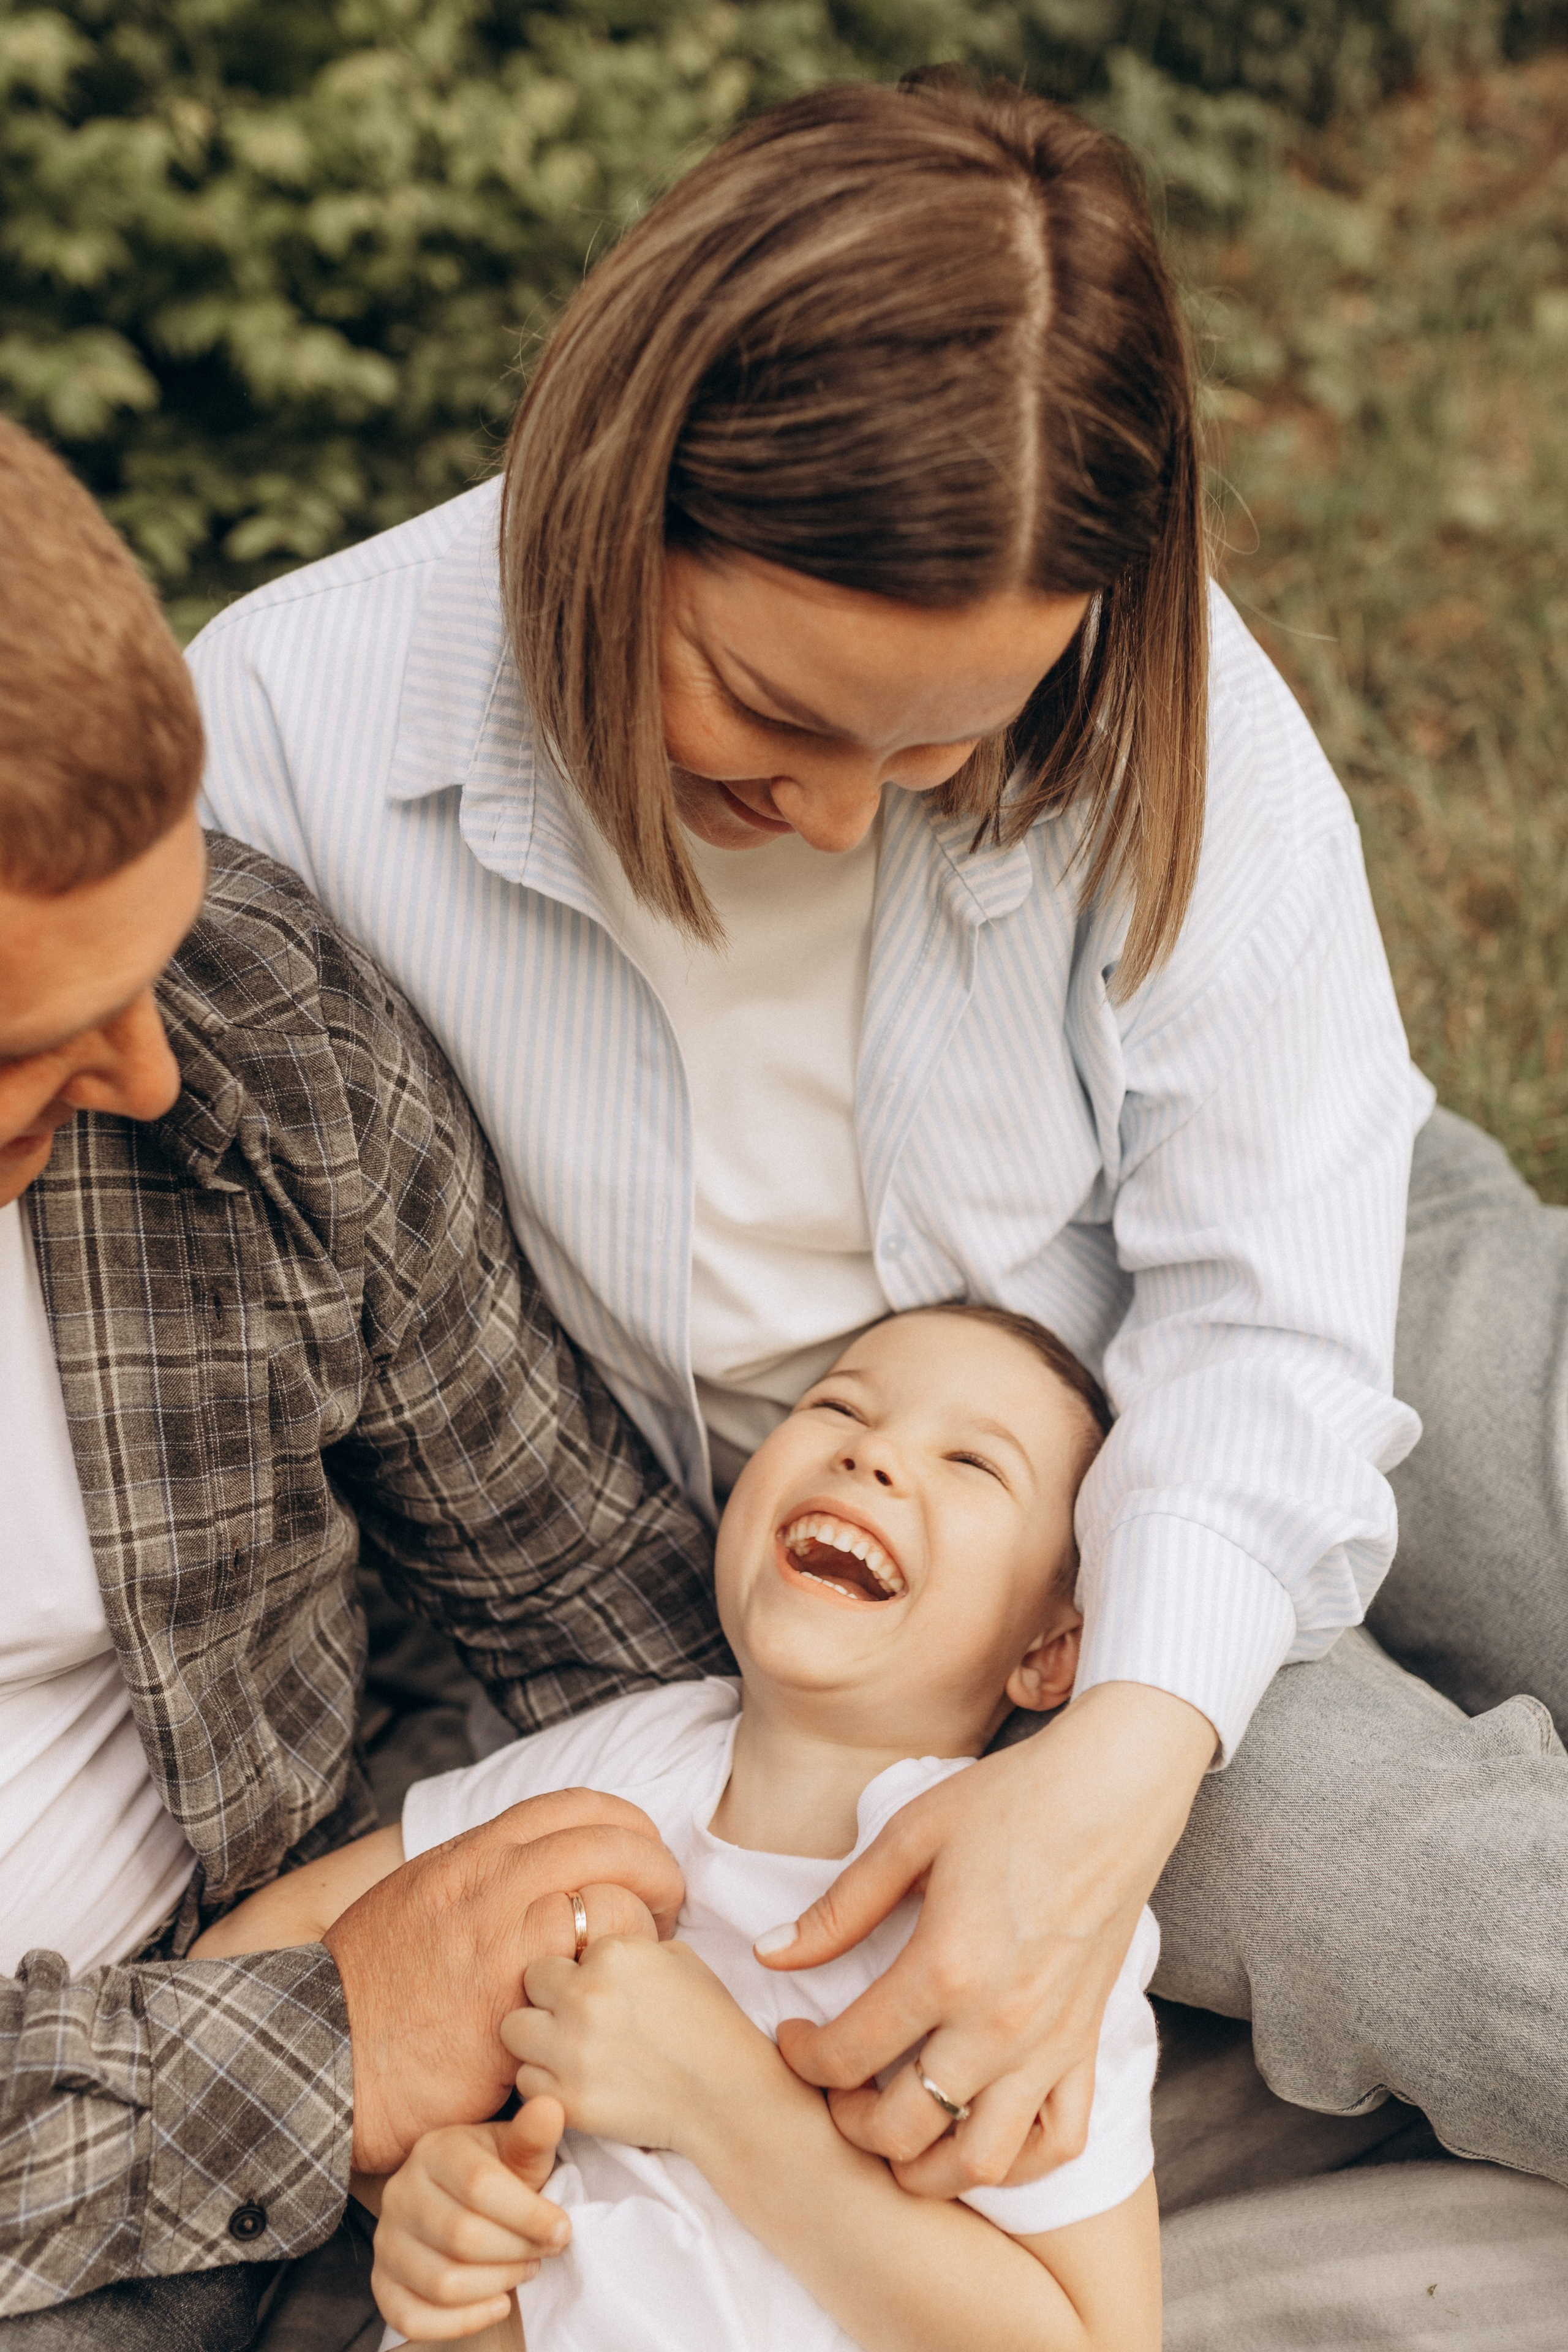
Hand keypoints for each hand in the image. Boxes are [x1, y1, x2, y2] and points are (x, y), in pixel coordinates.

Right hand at [324, 1786, 682, 2171]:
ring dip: (646, 1923)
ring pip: (611, 1900)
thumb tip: (522, 1868)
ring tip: (648, 1954)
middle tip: (667, 1900)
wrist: (321, 2057)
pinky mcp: (513, 2005)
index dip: (624, 1822)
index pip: (572, 1806)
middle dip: (655, 1865)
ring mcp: (503, 1942)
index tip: (642, 1848)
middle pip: (609, 1842)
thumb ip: (471, 1880)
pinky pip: (591, 1971)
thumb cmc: (366, 1992)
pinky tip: (613, 2000)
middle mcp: (490, 1884)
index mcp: (468, 1855)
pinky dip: (614, 1977)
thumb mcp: (414, 1903)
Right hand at [371, 2098, 568, 2341]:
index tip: (562, 2229)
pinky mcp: (383, 2283)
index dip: (529, 2215)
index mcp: (435, 2151)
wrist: (461, 2203)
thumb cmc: (498, 2175)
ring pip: (441, 2283)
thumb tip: (550, 2106)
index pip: (480, 2186)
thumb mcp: (517, 2151)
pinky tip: (497, 2303)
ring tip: (523, 2269)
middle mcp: (401, 2193)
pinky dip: (463, 2321)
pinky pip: (414, 2318)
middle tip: (545, 2251)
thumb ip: (533, 2136)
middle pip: (461, 2237)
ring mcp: (386, 2241)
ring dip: (497, 2285)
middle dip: (517, 2251)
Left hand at [504, 1936, 777, 2159]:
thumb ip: (628, 1949)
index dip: (578, 1974)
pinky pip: (526, 2082)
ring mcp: (573, 2049)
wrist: (729, 2095)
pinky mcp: (569, 2099)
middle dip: (547, 1999)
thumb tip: (592, 1948)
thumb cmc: (711, 2024)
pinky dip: (545, 2084)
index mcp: (613, 1953)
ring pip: (513, 2031)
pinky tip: (576, 2084)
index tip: (600, 1996)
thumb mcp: (679, 1959)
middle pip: (529, 1983)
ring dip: (536, 2041)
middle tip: (573, 2021)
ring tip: (567, 2052)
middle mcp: (586, 1994)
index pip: (563, 1952)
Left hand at [762, 1683, 1214, 2193]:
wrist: (1113, 1791)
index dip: (802, 2057)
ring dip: (925, 2167)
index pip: (847, 2054)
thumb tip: (770, 1951)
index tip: (791, 2034)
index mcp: (944, 1967)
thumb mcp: (909, 1835)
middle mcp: (998, 2025)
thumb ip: (839, 1908)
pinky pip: (1059, 2142)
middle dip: (847, 2121)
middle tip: (834, 2084)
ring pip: (980, 2162)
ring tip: (895, 2129)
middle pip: (902, 2128)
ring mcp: (1050, 2045)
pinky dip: (1016, 2160)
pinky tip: (977, 2130)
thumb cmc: (1011, 1802)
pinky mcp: (1088, 2046)